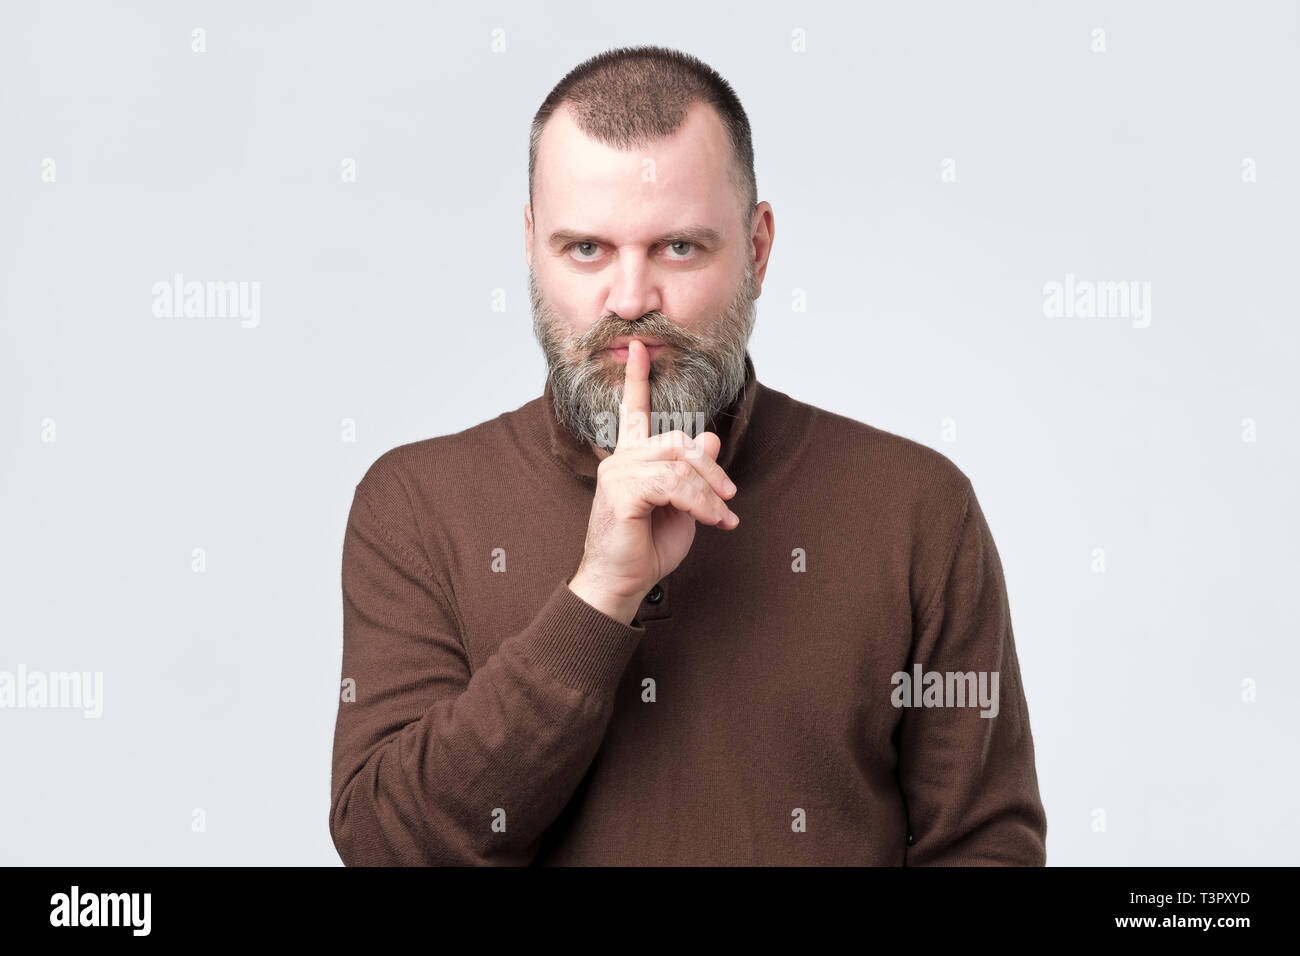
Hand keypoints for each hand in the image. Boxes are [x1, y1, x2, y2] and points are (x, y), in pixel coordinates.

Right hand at [567, 339, 739, 623]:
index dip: (638, 378)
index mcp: (631, 459)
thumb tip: (710, 438)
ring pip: (679, 464)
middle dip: (711, 469)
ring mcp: (618, 474)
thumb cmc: (647, 547)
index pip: (634, 411)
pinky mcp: (622, 492)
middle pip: (677, 442)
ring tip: (723, 517)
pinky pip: (672, 485)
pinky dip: (699, 502)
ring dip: (710, 492)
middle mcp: (621, 460)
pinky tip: (710, 520)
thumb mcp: (682, 506)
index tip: (641, 347)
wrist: (623, 583)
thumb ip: (694, 474)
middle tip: (730, 498)